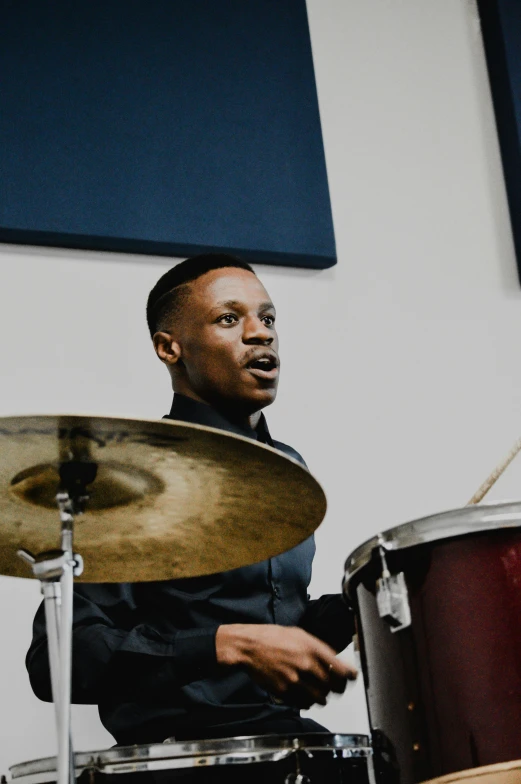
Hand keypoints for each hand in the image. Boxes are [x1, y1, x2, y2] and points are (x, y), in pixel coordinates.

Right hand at [215, 624, 356, 708]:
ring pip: (320, 697)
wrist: (249, 647)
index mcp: (311, 647)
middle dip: (336, 687)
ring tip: (320, 692)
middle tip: (336, 687)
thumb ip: (316, 647)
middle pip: (332, 685)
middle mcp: (305, 664)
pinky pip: (303, 703)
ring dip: (322, 696)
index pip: (340, 667)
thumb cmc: (271, 637)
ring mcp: (295, 679)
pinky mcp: (284, 691)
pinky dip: (307, 702)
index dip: (350, 675)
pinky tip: (305, 695)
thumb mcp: (298, 634)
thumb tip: (332, 659)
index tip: (352, 677)